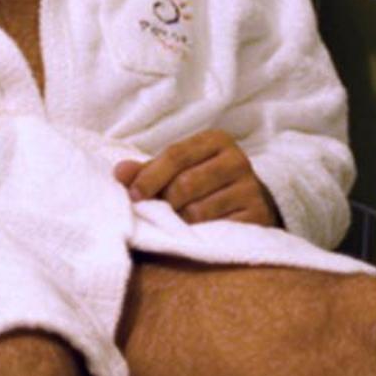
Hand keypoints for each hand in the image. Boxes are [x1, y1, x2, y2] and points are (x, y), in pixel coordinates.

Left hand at [114, 130, 278, 226]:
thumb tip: (119, 172)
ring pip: (198, 211)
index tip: (133, 196)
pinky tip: (195, 234)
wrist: (251, 203)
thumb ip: (147, 170)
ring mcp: (250, 189)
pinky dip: (200, 235)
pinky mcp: (257, 216)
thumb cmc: (204, 183)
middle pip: (185, 184)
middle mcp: (237, 160)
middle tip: (155, 214)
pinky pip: (217, 230)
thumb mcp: (179, 169)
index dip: (150, 176)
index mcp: (215, 141)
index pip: (175, 154)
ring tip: (176, 223)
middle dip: (164, 202)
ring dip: (179, 221)